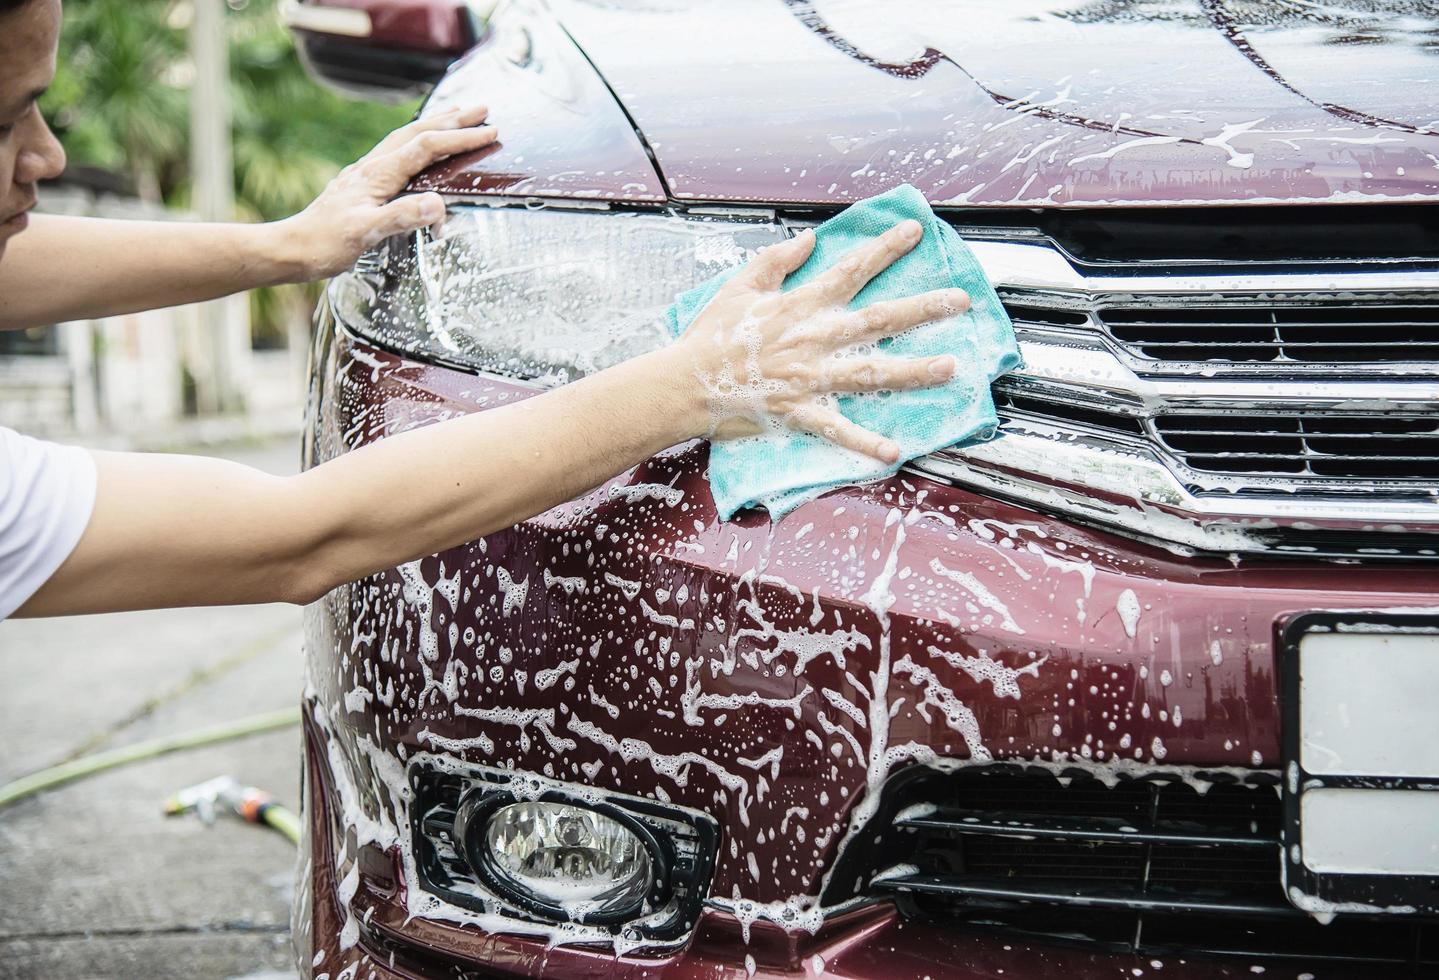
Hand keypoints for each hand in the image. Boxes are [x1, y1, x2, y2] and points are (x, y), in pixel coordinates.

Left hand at [273, 105, 496, 281]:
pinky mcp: (363, 184)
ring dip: (436, 125)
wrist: (291, 248)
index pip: (427, 147)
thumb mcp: (365, 233)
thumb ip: (402, 216)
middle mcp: (373, 167)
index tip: (489, 132)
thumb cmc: (325, 243)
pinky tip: (419, 150)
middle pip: (418, 132)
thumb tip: (438, 203)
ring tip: (458, 117)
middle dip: (452, 119)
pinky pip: (397, 153)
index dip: (459, 137)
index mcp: (378, 174)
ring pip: (406, 138)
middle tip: (483, 110)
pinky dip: (417, 142)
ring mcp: (367, 173)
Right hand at [671, 220, 969, 462]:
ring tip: (949, 368)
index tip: (916, 231)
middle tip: (960, 301)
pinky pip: (837, 428)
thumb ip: (778, 260)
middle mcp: (813, 338)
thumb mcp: (740, 285)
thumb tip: (809, 238)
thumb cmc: (710, 336)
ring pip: (870, 371)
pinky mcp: (799, 410)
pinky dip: (865, 442)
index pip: (851, 270)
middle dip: (922, 308)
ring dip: (912, 370)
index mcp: (800, 305)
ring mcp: (809, 377)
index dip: (884, 248)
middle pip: (878, 319)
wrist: (684, 382)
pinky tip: (894, 451)